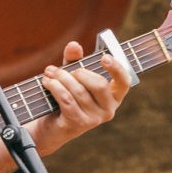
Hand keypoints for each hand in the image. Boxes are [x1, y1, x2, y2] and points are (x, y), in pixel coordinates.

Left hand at [30, 40, 128, 154]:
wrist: (51, 126)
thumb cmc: (67, 96)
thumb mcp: (72, 75)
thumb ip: (75, 60)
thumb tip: (74, 45)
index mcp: (113, 96)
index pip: (124, 82)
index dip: (117, 69)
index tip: (104, 57)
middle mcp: (108, 109)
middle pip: (99, 85)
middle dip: (78, 72)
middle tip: (61, 69)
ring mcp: (94, 119)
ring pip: (80, 91)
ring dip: (61, 78)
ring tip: (49, 73)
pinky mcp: (78, 124)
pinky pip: (67, 101)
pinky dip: (55, 88)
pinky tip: (47, 82)